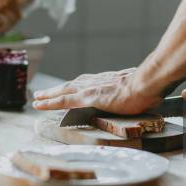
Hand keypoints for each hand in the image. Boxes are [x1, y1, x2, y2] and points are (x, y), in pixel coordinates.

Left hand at [32, 68, 160, 113]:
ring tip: (38, 98)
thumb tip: (140, 96)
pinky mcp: (88, 98)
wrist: (147, 84)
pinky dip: (50, 102)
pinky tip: (39, 105)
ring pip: (64, 91)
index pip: (87, 83)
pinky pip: (64, 100)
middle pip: (72, 85)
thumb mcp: (138, 89)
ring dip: (49, 95)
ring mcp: (91, 89)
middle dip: (57, 90)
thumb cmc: (148, 87)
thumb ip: (134, 92)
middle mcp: (96, 82)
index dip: (75, 86)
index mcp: (108, 81)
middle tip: (43, 93)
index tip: (67, 88)